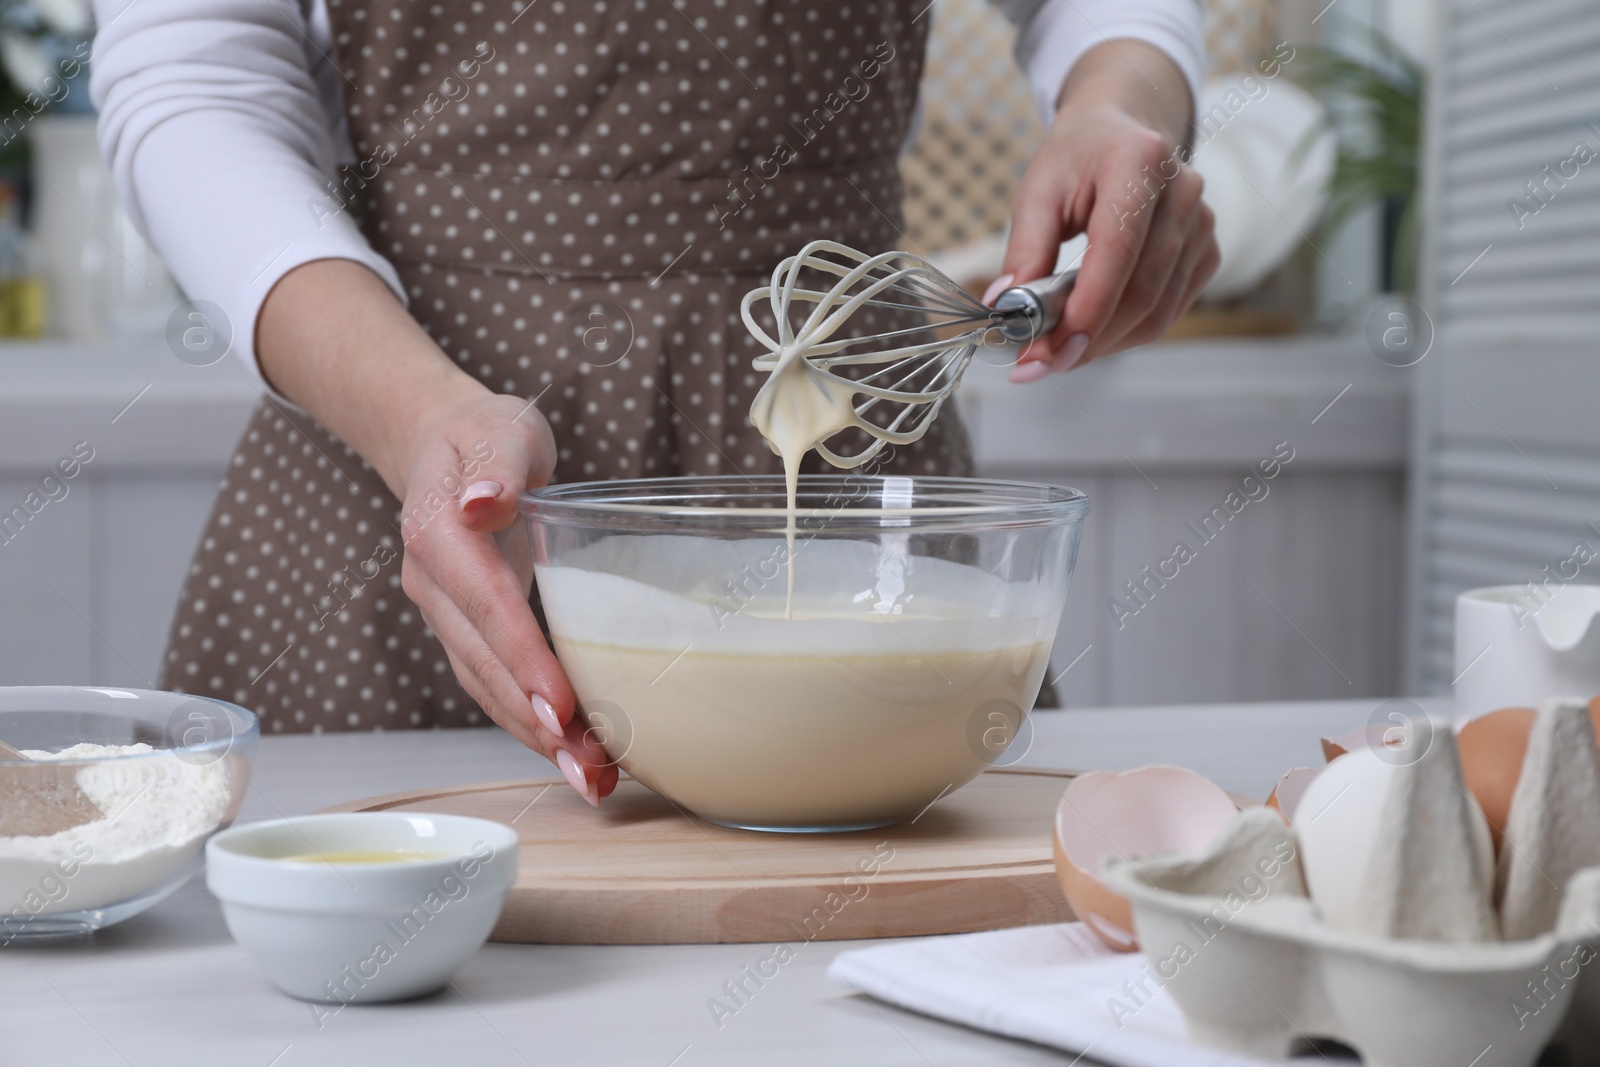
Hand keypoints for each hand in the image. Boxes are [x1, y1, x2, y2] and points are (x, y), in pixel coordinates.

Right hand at [395, 388, 619, 804]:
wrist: (444, 446)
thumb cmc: (485, 435)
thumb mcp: (500, 431)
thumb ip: (497, 467)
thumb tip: (480, 504)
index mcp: (439, 534)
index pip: (486, 604)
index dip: (522, 657)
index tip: (560, 704)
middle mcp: (432, 584)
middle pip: (484, 663)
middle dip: (534, 721)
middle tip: (588, 766)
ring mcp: (444, 615)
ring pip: (486, 686)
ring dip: (535, 737)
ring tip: (591, 777)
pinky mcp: (465, 632)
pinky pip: (494, 684)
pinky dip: (530, 722)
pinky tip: (573, 752)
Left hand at [998, 41, 1218, 380]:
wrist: (1121, 132)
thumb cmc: (1076, 159)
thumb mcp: (1036, 192)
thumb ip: (1024, 251)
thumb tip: (1007, 309)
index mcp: (1139, 163)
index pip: (1118, 253)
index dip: (1085, 312)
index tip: (1044, 354)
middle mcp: (1184, 193)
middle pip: (1141, 293)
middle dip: (1087, 340)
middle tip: (1038, 363)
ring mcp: (1203, 225)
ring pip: (1157, 314)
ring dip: (1104, 344)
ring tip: (1058, 349)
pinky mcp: (1207, 253)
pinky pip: (1168, 313)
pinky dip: (1126, 333)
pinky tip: (1092, 331)